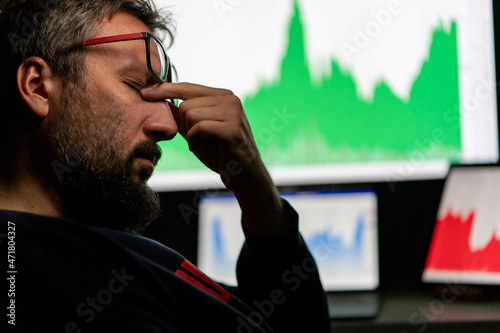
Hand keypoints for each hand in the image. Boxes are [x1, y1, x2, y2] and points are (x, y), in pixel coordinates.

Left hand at [141, 82, 289, 236]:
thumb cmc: (220, 153)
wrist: (243, 176)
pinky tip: (200, 147)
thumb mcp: (196, 131)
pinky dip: (194, 140)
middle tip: (194, 139)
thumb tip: (159, 100)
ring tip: (200, 144)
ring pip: (190, 114)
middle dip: (182, 124)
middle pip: (186, 103)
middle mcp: (230, 99)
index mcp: (222, 95)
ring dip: (189, 134)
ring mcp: (233, 112)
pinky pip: (199, 127)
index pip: (187, 86)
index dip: (164, 89)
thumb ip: (181, 116)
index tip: (144, 93)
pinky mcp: (232, 128)